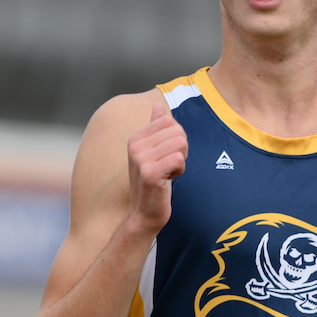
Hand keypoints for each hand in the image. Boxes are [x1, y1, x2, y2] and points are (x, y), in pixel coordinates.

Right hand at [126, 101, 187, 232]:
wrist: (144, 213)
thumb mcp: (152, 152)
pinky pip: (179, 159)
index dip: (177, 138)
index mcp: (136, 138)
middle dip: (181, 150)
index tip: (166, 155)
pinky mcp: (150, 173)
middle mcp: (135, 146)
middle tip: (169, 166)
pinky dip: (180, 170)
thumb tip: (158, 103)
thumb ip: (155, 128)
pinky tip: (168, 180)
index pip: (169, 121)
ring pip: (180, 144)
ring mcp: (141, 159)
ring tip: (168, 173)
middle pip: (178, 131)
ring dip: (181, 161)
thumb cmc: (153, 182)